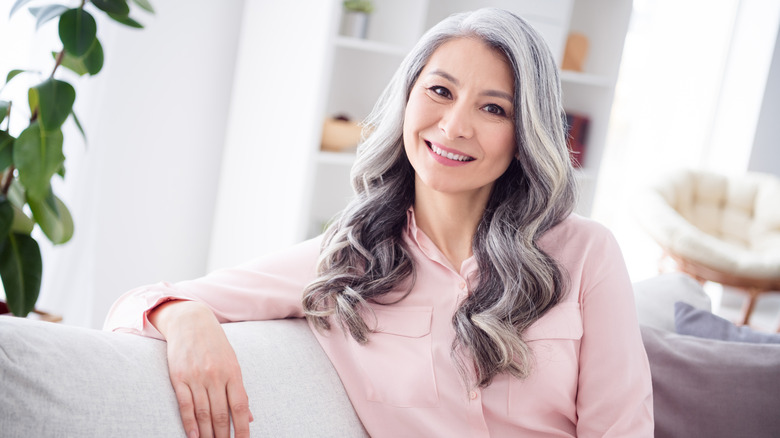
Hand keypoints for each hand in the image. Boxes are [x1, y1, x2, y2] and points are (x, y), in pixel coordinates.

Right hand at [150, 300, 253, 437]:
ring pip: (203, 412)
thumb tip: (249, 417)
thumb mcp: (232, 362)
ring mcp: (196, 377)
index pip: (240, 406)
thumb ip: (239, 390)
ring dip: (208, 433)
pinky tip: (194, 436)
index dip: (242, 427)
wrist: (190, 321)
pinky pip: (185, 405)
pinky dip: (189, 423)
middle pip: (221, 413)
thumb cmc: (215, 343)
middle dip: (224, 435)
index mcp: (233, 372)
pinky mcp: (179, 377)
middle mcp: (216, 376)